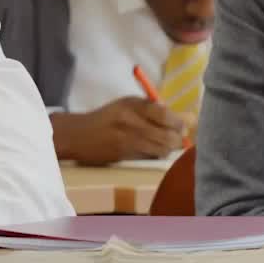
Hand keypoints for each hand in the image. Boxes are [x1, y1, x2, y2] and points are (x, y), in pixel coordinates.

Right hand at [52, 98, 188, 164]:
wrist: (78, 134)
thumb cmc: (107, 117)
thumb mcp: (127, 104)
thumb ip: (152, 108)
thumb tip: (185, 119)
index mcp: (133, 104)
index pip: (165, 115)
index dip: (179, 123)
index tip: (182, 126)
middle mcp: (130, 122)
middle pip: (167, 136)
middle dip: (177, 139)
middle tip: (178, 139)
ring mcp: (126, 140)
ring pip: (160, 149)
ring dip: (167, 149)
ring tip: (166, 145)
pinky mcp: (123, 155)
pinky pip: (148, 157)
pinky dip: (154, 155)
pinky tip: (151, 150)